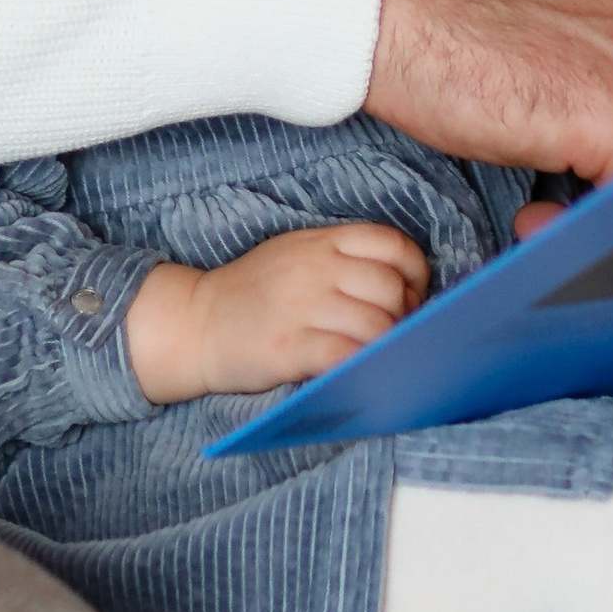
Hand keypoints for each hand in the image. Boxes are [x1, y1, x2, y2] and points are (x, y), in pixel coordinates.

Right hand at [127, 226, 429, 400]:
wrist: (196, 322)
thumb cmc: (255, 293)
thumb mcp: (297, 254)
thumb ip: (343, 258)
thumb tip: (403, 285)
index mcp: (322, 242)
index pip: (391, 244)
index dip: (416, 272)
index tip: (414, 295)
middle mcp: (315, 268)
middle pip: (390, 288)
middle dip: (405, 315)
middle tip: (398, 334)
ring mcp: (301, 307)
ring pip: (375, 324)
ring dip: (387, 345)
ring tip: (380, 355)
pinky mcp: (288, 347)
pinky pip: (345, 354)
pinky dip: (362, 364)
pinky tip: (361, 369)